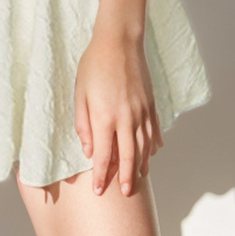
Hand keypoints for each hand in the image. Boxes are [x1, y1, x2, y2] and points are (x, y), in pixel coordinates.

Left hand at [73, 24, 163, 196]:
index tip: (99, 191)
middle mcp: (126, 119)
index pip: (103, 156)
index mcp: (105, 117)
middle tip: (124, 194)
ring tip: (138, 179)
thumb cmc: (94, 65)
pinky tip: (151, 154)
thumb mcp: (80, 93)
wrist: (120, 41)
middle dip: (125, 178)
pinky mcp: (151, 104)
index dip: (101, 176)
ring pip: (144, 148)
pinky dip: (153, 146)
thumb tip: (87, 149)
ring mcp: (142, 112)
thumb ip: (83, 123)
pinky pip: (154, 131)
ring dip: (141, 166)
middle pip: (128, 157)